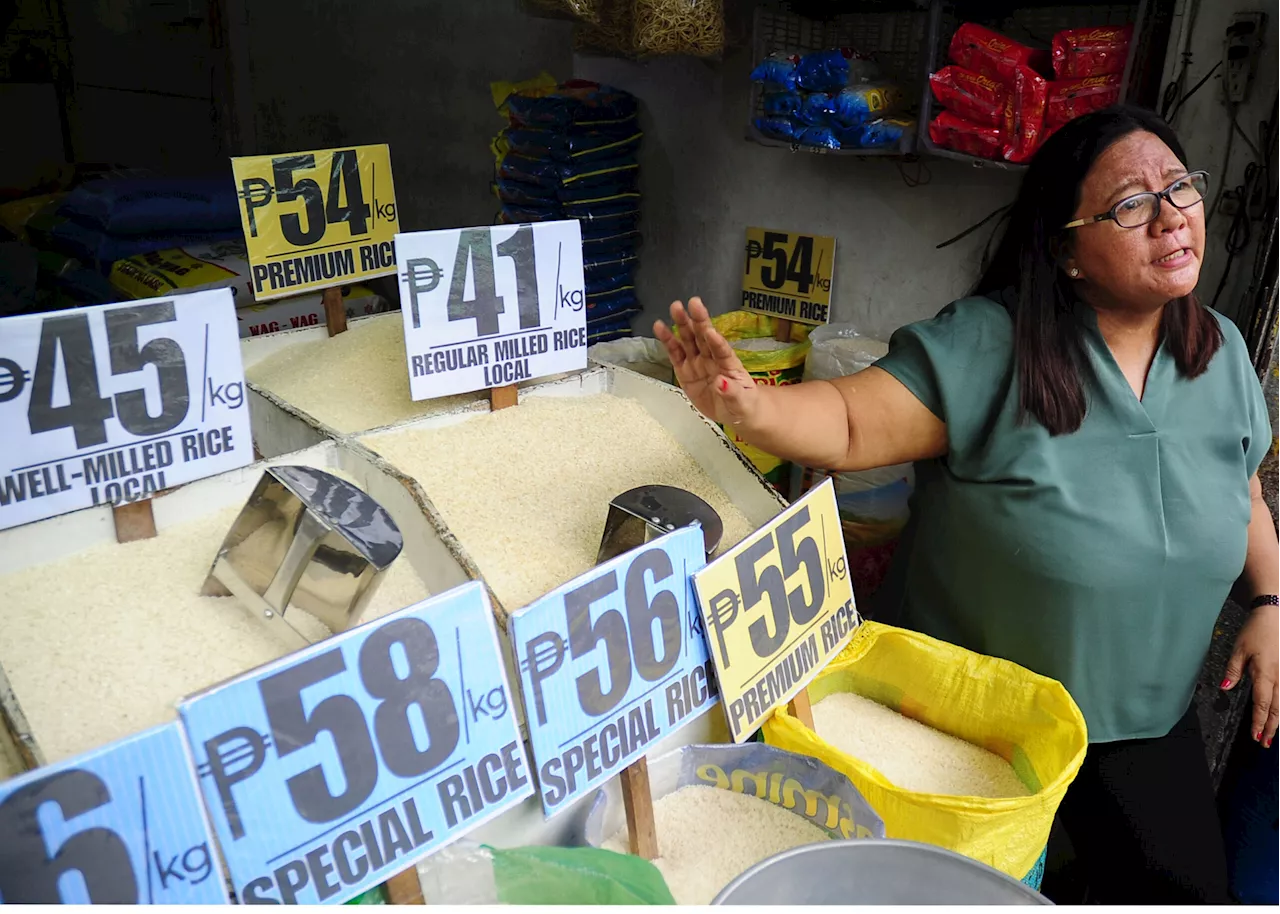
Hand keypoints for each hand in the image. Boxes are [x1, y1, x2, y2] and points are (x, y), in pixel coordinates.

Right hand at [653, 298, 761, 428]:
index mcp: (729, 365)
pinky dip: (668, 341)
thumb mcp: (742, 403)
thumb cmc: (743, 403)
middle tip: (693, 303)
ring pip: (689, 340)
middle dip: (698, 320)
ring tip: (675, 307)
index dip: (716, 341)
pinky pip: (675, 354)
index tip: (709, 331)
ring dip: (682, 324)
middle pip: (704, 337)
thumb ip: (732, 392)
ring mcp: (697, 363)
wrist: (734, 412)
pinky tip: (660, 327)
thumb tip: (721, 383)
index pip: (722, 351)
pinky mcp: (685, 371)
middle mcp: (712, 359)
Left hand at [1223, 604, 1279, 746]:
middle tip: (1265, 742)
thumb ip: (1232, 671)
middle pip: (1277, 708)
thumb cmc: (1256, 631)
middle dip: (1271, 727)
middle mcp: (1279, 677)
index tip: (1255, 735)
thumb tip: (1225, 689)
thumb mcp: (1238, 649)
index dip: (1259, 721)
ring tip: (1274, 734)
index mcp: (1264, 673)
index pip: (1262, 703)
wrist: (1275, 616)